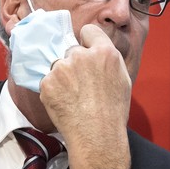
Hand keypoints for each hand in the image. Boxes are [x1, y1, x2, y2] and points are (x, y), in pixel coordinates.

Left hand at [39, 24, 131, 168]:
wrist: (96, 137)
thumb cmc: (113, 112)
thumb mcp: (122, 79)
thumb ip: (108, 59)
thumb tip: (96, 51)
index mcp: (104, 53)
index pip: (88, 31)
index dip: (87, 43)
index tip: (87, 54)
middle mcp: (81, 56)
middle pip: (72, 50)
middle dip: (74, 63)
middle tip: (82, 85)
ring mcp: (62, 68)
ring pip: (58, 65)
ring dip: (62, 77)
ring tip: (73, 97)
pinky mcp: (47, 82)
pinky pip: (48, 80)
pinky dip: (53, 90)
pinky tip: (64, 103)